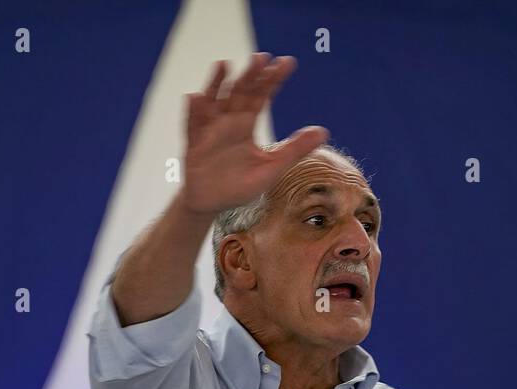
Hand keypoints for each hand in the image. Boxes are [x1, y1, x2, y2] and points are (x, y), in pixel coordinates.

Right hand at [179, 53, 328, 215]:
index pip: (261, 96)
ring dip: (217, 83)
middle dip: (249, 76)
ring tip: (223, 64)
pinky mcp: (194, 145)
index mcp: (246, 124)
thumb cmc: (240, 184)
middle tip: (261, 57)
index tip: (286, 63)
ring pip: (213, 102)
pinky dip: (193, 112)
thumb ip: (294, 149)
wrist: (211, 204)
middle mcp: (228, 122)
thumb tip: (324, 131)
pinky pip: (192, 127)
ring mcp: (210, 131)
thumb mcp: (272, 167)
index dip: (272, 80)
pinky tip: (195, 97)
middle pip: (239, 93)